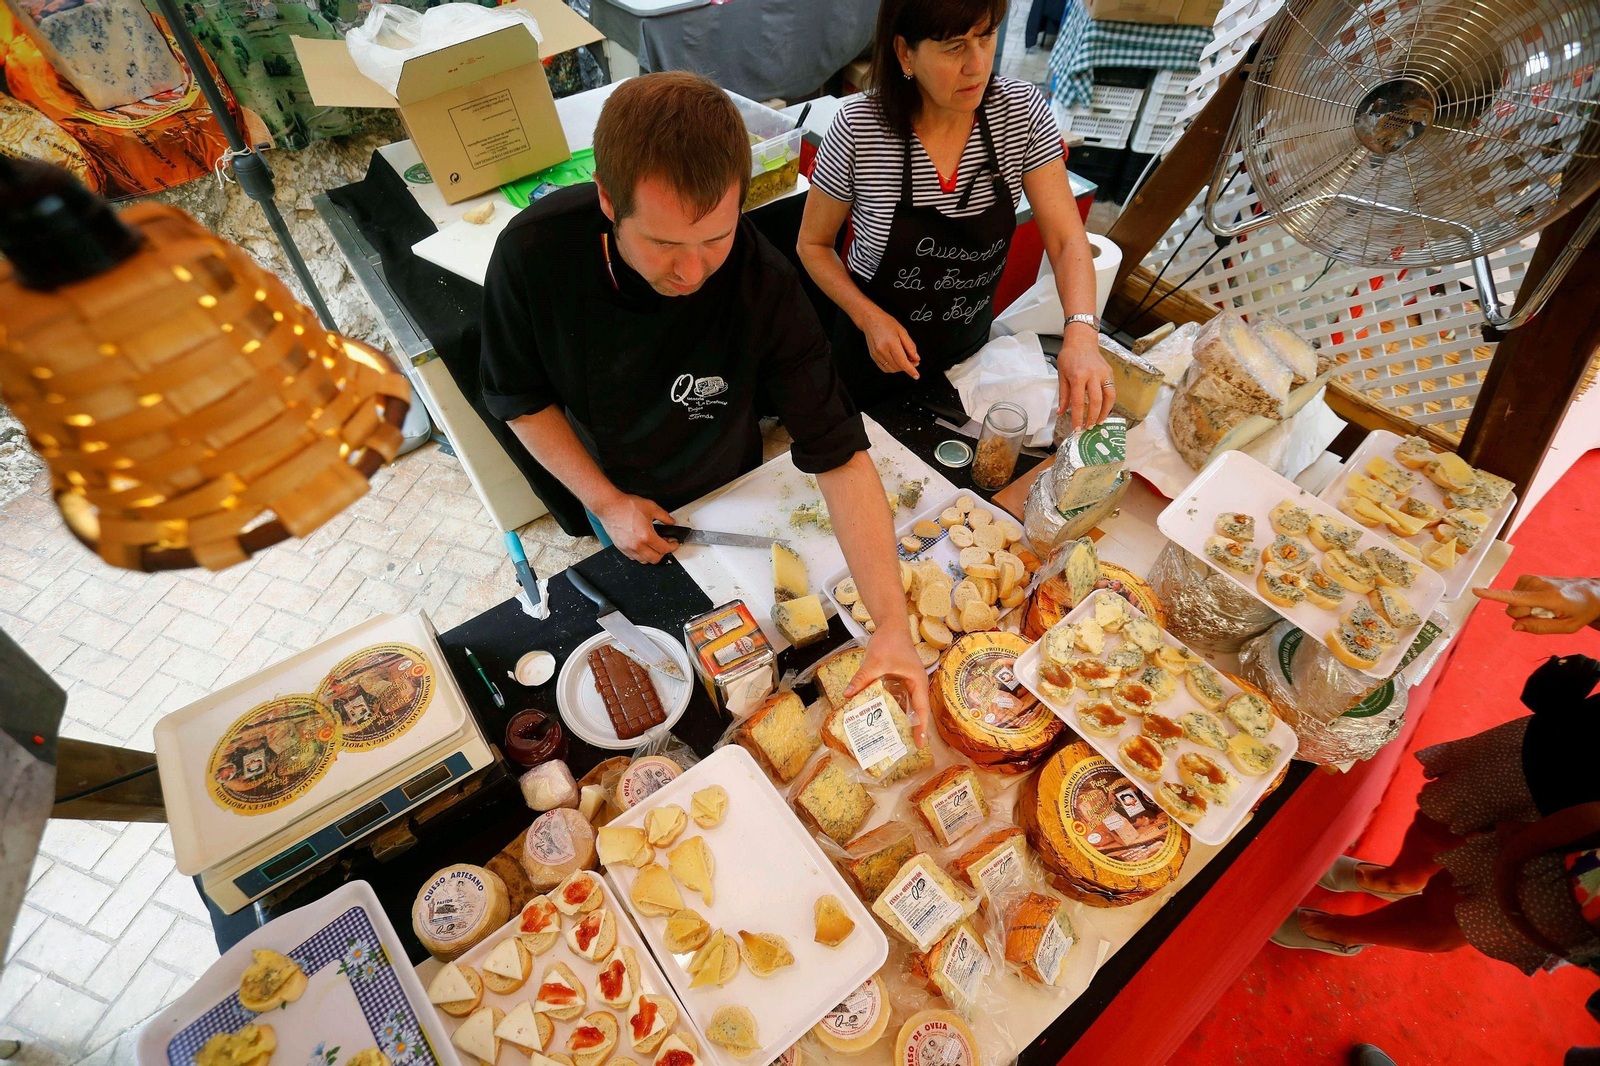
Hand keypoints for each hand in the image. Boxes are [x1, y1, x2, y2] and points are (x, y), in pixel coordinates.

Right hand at [592, 493, 679, 563]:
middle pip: (655, 559)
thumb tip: (671, 522)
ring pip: (643, 560)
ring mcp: (628, 548)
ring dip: (651, 555)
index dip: (673, 546)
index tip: (674, 543)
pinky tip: (642, 546)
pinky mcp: (621, 547)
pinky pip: (633, 558)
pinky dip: (640, 555)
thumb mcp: (651, 507)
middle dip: (663, 553)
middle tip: (665, 544)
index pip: (664, 549)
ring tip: (653, 546)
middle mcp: (637, 545)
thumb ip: (664, 516)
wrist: (610, 506)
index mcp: (646, 536)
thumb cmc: (626, 506)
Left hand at [841, 626, 931, 745]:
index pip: (921, 710)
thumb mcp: (875, 661)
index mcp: (917, 681)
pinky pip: (895, 697)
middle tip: (902, 747)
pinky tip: (878, 715)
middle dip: (909, 728)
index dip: (920, 728)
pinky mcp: (898, 679)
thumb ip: (863, 678)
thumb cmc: (890, 641)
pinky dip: (888, 706)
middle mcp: (915, 684)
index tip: (919, 745)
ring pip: (904, 705)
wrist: (890, 625)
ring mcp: (907, 682)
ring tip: (890, 736)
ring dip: (898, 719)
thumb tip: (847, 695)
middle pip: (915, 711)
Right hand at [860, 306, 920, 378]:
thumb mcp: (902, 331)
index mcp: (891, 343)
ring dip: (900, 368)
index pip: (902, 362)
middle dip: (908, 366)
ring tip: (905, 359)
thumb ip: (910, 346)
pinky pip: (884, 368)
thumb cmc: (886, 323)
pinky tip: (896, 361)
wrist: (870, 320)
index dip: (910, 370)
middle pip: (898, 366)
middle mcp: (882, 350)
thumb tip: (916, 358)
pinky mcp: (873, 356)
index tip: (916, 376)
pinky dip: (892, 368)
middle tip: (914, 360)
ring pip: (891, 369)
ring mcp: (876, 354)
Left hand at [1057, 325, 1114, 430]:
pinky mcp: (1110, 373)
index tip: (1076, 427)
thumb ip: (1063, 395)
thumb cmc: (1069, 357)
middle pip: (1096, 401)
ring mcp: (1103, 373)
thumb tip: (1061, 412)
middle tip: (1088, 427)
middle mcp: (1092, 375)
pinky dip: (1109, 403)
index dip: (1077, 417)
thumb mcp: (1062, 375)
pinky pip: (1112, 391)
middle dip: (1092, 417)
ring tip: (1098, 422)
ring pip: (1109, 397)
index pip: (1078, 402)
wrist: (1081, 341)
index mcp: (1078, 376)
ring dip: (1104, 412)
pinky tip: (1103, 410)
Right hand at [1472, 574, 1599, 633]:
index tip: (1475, 591)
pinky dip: (1525, 601)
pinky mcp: (1527, 577)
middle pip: (1512, 609)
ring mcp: (1530, 578)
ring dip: (1525, 609)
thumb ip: (1539, 628)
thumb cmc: (1580, 611)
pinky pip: (1515, 596)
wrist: (1591, 591)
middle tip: (1545, 615)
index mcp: (1547, 597)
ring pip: (1513, 603)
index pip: (1516, 597)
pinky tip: (1541, 601)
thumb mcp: (1566, 627)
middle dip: (1523, 617)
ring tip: (1546, 607)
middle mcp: (1536, 584)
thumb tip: (1515, 626)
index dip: (1494, 595)